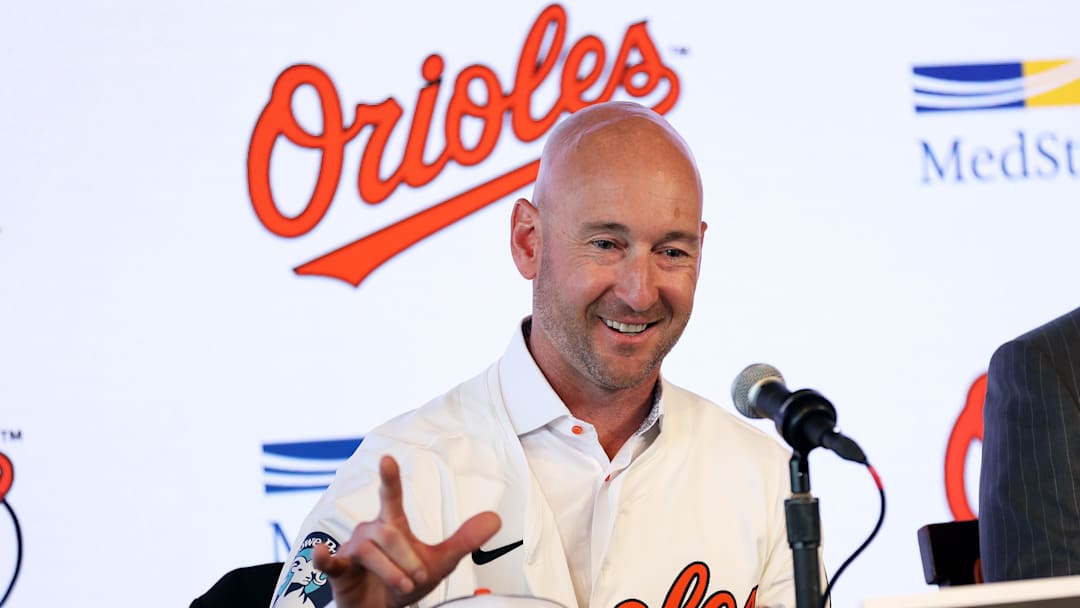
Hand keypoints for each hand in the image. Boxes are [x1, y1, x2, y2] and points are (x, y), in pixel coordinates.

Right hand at [313, 455, 500, 607]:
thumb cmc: (405, 579)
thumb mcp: (439, 561)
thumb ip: (464, 540)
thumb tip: (495, 519)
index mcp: (392, 524)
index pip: (391, 496)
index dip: (390, 478)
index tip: (387, 459)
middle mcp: (371, 530)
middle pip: (389, 534)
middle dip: (407, 558)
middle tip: (419, 577)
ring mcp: (353, 548)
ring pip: (372, 552)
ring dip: (392, 573)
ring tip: (404, 587)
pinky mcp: (340, 569)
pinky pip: (330, 561)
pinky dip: (326, 557)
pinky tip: (324, 554)